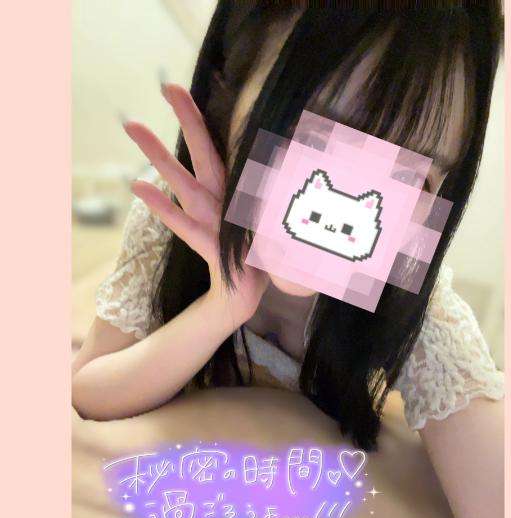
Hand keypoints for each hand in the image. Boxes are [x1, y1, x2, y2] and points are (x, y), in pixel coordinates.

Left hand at [121, 81, 267, 326]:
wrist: (239, 300)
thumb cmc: (237, 254)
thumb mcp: (237, 220)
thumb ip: (234, 194)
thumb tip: (213, 166)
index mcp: (236, 196)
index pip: (217, 152)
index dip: (197, 121)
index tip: (175, 91)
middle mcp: (231, 205)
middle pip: (208, 158)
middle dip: (190, 122)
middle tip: (168, 88)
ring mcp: (223, 227)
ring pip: (192, 186)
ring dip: (164, 158)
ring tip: (134, 128)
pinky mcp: (216, 251)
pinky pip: (187, 227)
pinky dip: (164, 208)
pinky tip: (139, 186)